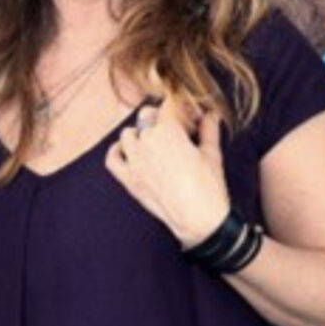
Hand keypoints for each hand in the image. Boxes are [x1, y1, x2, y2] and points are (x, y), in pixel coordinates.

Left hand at [105, 95, 229, 248]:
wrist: (198, 220)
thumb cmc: (208, 187)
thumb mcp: (212, 154)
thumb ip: (209, 129)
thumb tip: (209, 115)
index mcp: (169, 131)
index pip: (168, 105)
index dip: (179, 107)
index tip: (189, 114)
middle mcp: (147, 142)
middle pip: (146, 116)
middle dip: (161, 118)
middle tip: (175, 130)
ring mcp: (135, 161)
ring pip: (128, 134)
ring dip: (139, 134)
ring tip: (154, 142)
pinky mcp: (128, 180)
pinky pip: (112, 159)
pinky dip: (117, 152)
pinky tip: (127, 152)